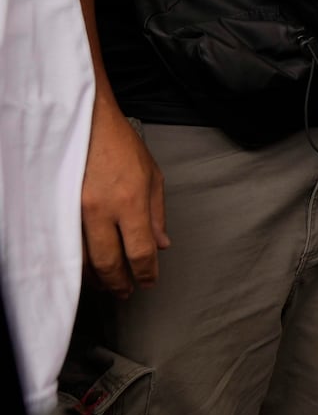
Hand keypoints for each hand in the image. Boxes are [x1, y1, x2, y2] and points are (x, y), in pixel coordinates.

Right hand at [81, 107, 167, 296]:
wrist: (87, 122)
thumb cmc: (120, 144)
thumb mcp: (153, 176)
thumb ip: (157, 214)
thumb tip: (161, 244)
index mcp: (131, 201)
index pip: (140, 251)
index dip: (146, 273)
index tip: (149, 282)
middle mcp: (102, 209)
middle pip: (110, 262)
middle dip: (120, 283)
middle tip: (126, 292)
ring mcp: (76, 209)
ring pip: (83, 259)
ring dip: (97, 278)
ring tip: (108, 284)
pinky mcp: (58, 207)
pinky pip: (67, 245)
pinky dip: (78, 262)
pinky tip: (86, 268)